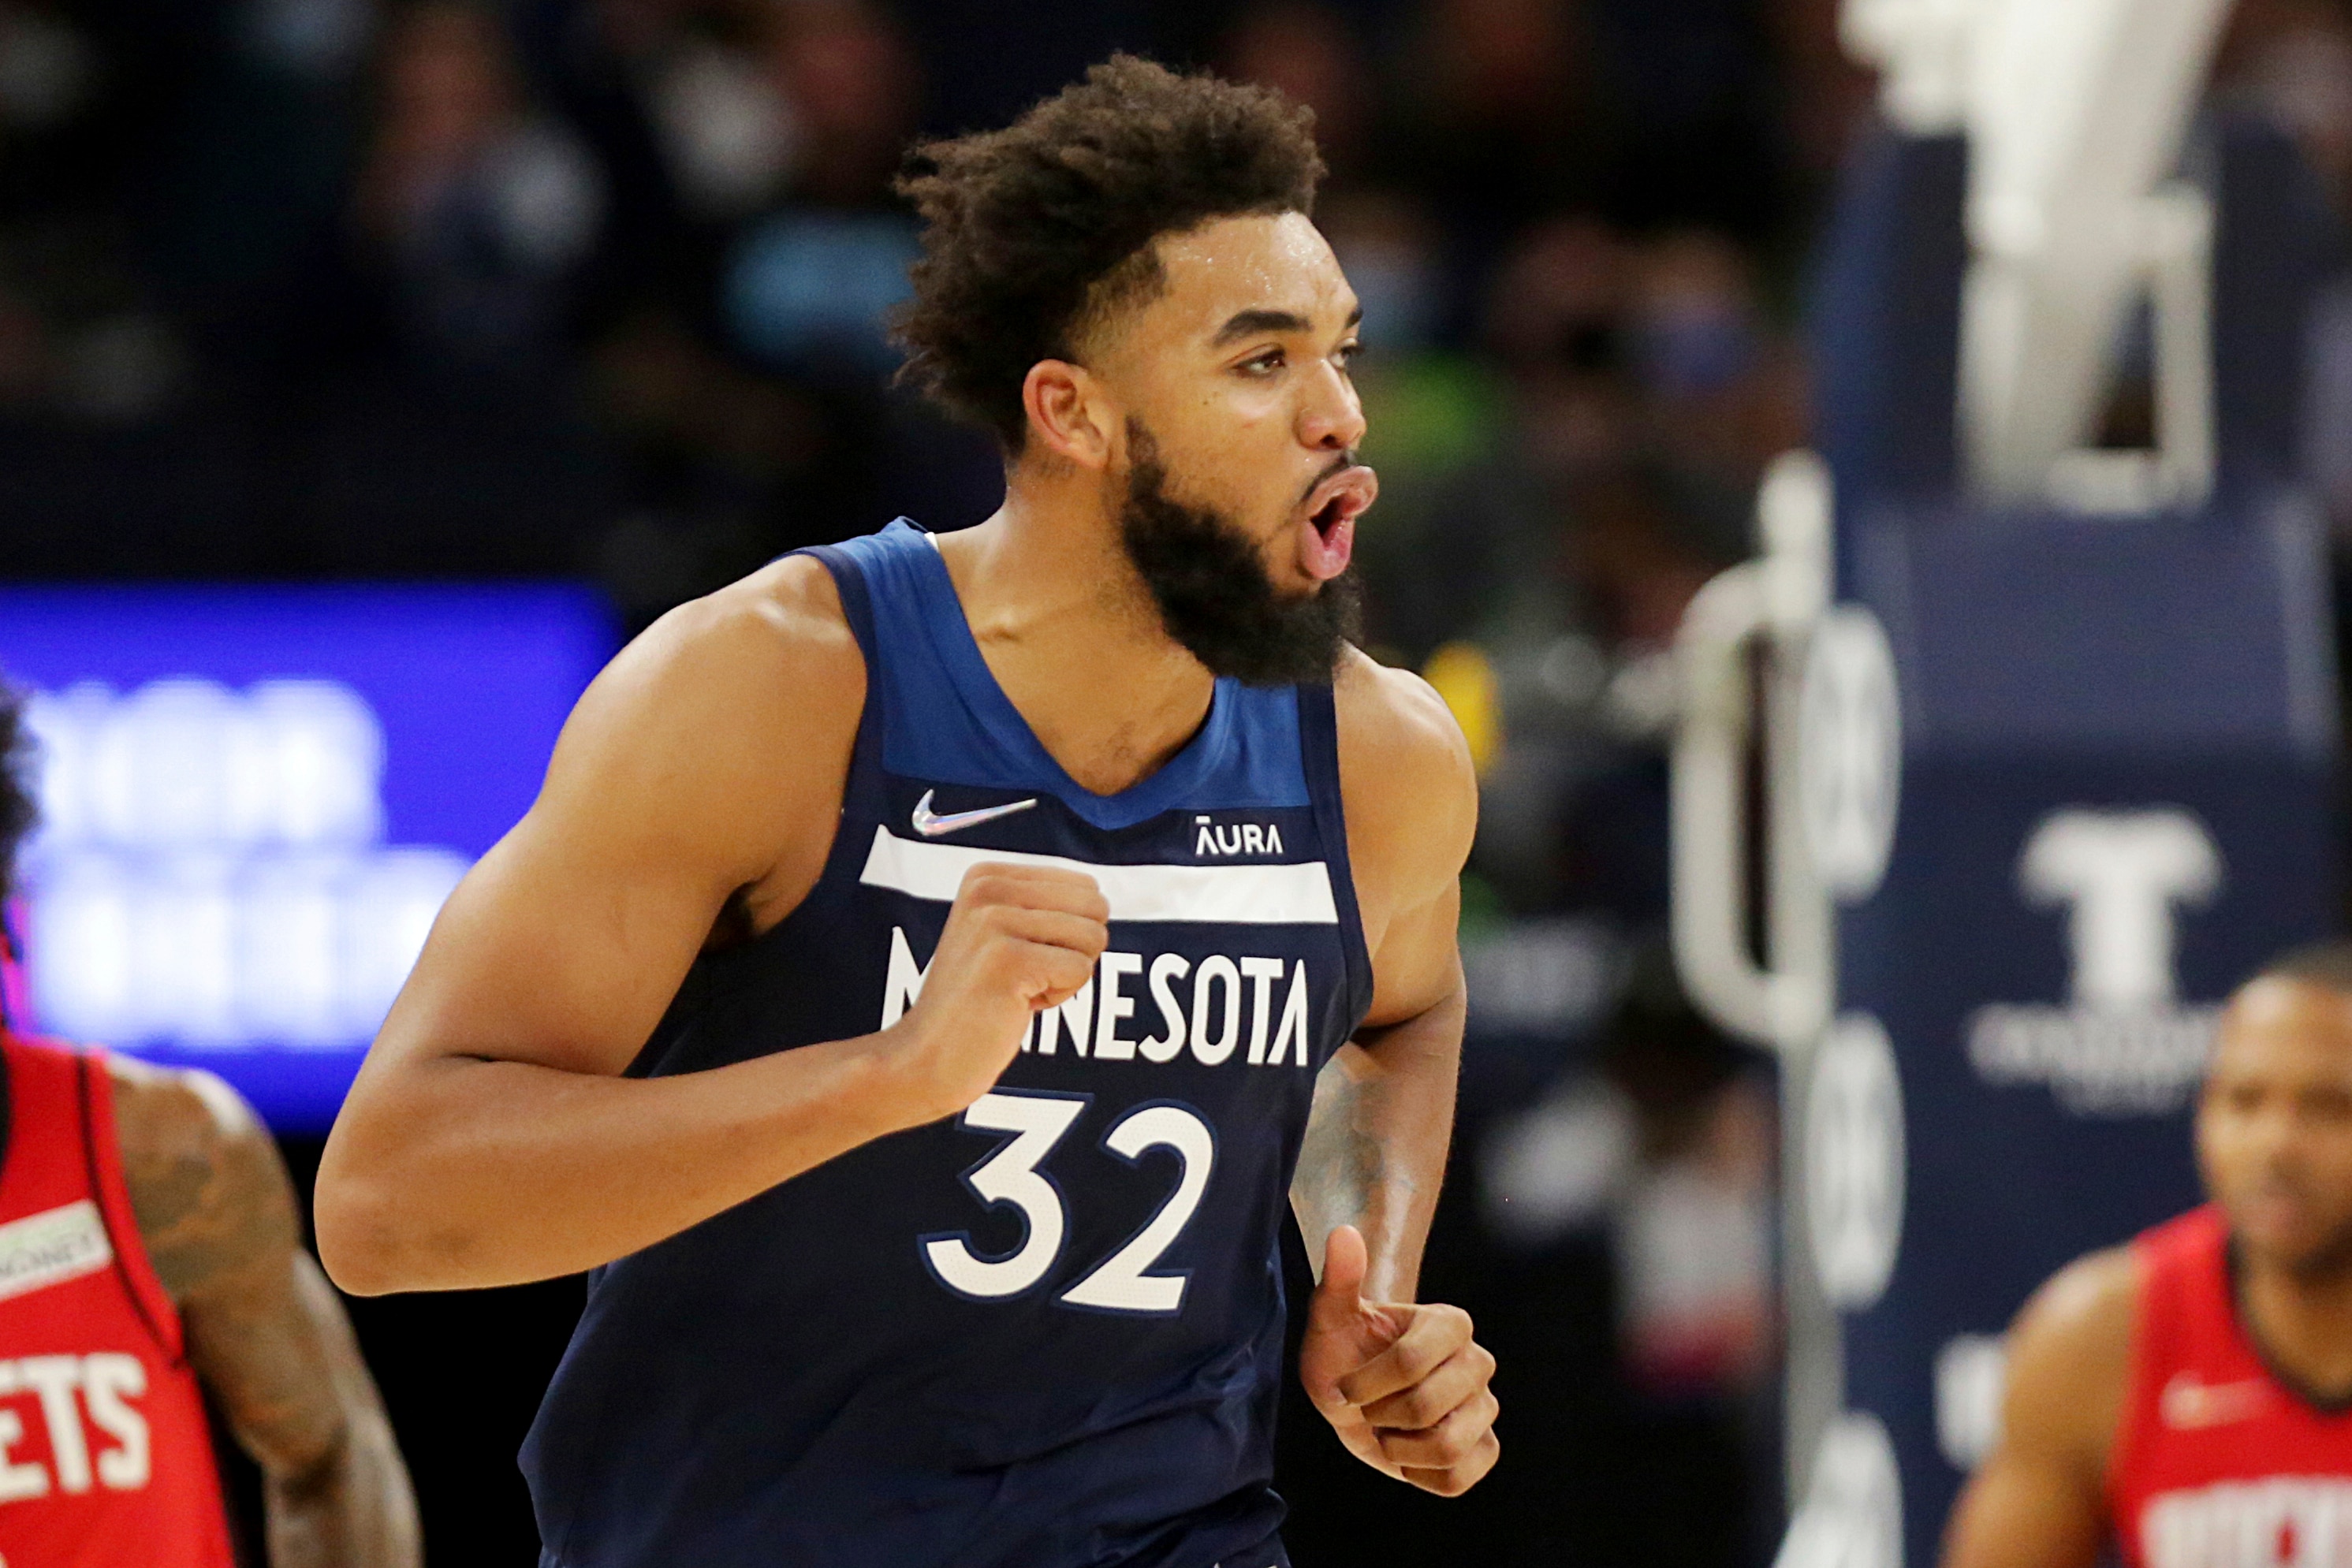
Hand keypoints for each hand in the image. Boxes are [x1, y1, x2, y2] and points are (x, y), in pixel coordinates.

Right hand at [885, 863, 1108, 1121]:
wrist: (926, 1056)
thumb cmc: (978, 1001)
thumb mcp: (1004, 934)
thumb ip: (1046, 907)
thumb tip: (1101, 899)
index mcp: (988, 875)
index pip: (1085, 886)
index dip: (1069, 932)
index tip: (1021, 956)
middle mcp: (989, 888)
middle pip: (1094, 908)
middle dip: (1075, 951)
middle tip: (1024, 976)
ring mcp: (995, 922)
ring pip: (1092, 938)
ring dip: (1065, 976)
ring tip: (1016, 989)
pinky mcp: (1009, 960)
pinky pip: (1080, 971)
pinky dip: (1058, 997)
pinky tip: (1015, 1005)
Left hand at [1298, 1224, 1498, 1496]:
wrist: (1353, 1396)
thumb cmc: (1344, 1352)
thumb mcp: (1330, 1318)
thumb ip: (1340, 1278)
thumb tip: (1343, 1233)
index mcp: (1448, 1323)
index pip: (1411, 1362)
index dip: (1366, 1384)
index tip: (1344, 1386)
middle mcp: (1476, 1361)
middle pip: (1427, 1407)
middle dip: (1379, 1415)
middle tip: (1366, 1407)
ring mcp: (1485, 1407)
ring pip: (1447, 1446)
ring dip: (1398, 1448)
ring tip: (1387, 1430)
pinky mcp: (1484, 1448)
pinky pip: (1459, 1478)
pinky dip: (1420, 1475)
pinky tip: (1405, 1453)